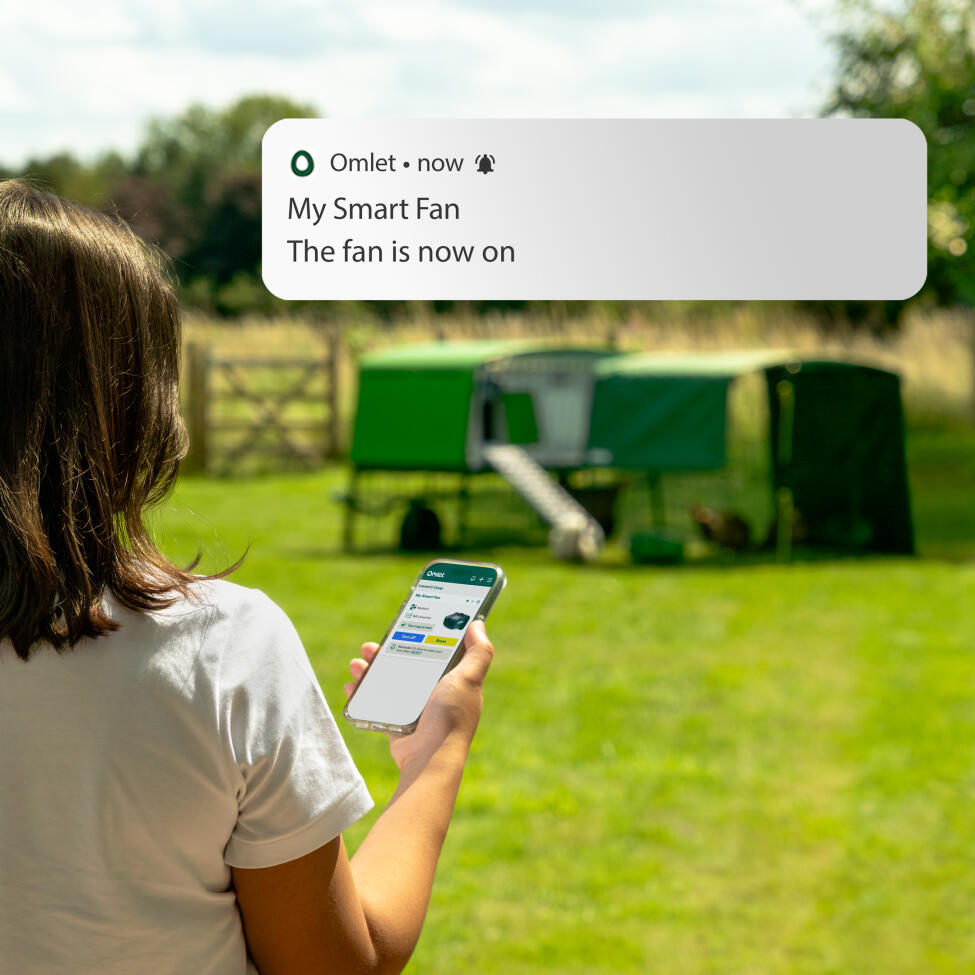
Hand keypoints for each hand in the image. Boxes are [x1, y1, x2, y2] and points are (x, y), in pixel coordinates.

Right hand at [344, 620, 494, 770]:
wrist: (429, 759)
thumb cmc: (451, 717)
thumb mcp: (469, 678)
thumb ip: (479, 652)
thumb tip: (478, 624)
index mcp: (454, 681)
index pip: (438, 652)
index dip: (423, 636)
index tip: (405, 624)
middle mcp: (436, 695)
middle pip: (408, 665)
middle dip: (387, 652)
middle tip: (371, 645)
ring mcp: (415, 710)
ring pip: (389, 682)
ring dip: (370, 670)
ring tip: (357, 662)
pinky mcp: (398, 724)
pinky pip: (377, 704)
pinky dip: (362, 694)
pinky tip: (351, 685)